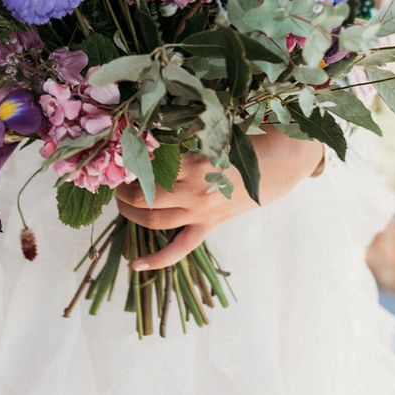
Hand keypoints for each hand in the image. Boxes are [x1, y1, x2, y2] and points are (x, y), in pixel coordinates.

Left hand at [116, 126, 323, 271]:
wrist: (280, 162)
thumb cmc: (244, 138)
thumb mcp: (212, 130)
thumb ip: (181, 133)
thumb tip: (145, 131)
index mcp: (196, 164)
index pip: (149, 167)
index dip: (128, 163)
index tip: (117, 156)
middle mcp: (195, 192)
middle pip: (145, 197)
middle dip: (123, 189)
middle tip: (114, 179)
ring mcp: (201, 213)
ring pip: (155, 220)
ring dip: (131, 212)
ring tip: (121, 201)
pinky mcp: (209, 225)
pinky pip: (180, 248)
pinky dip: (157, 259)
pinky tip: (135, 265)